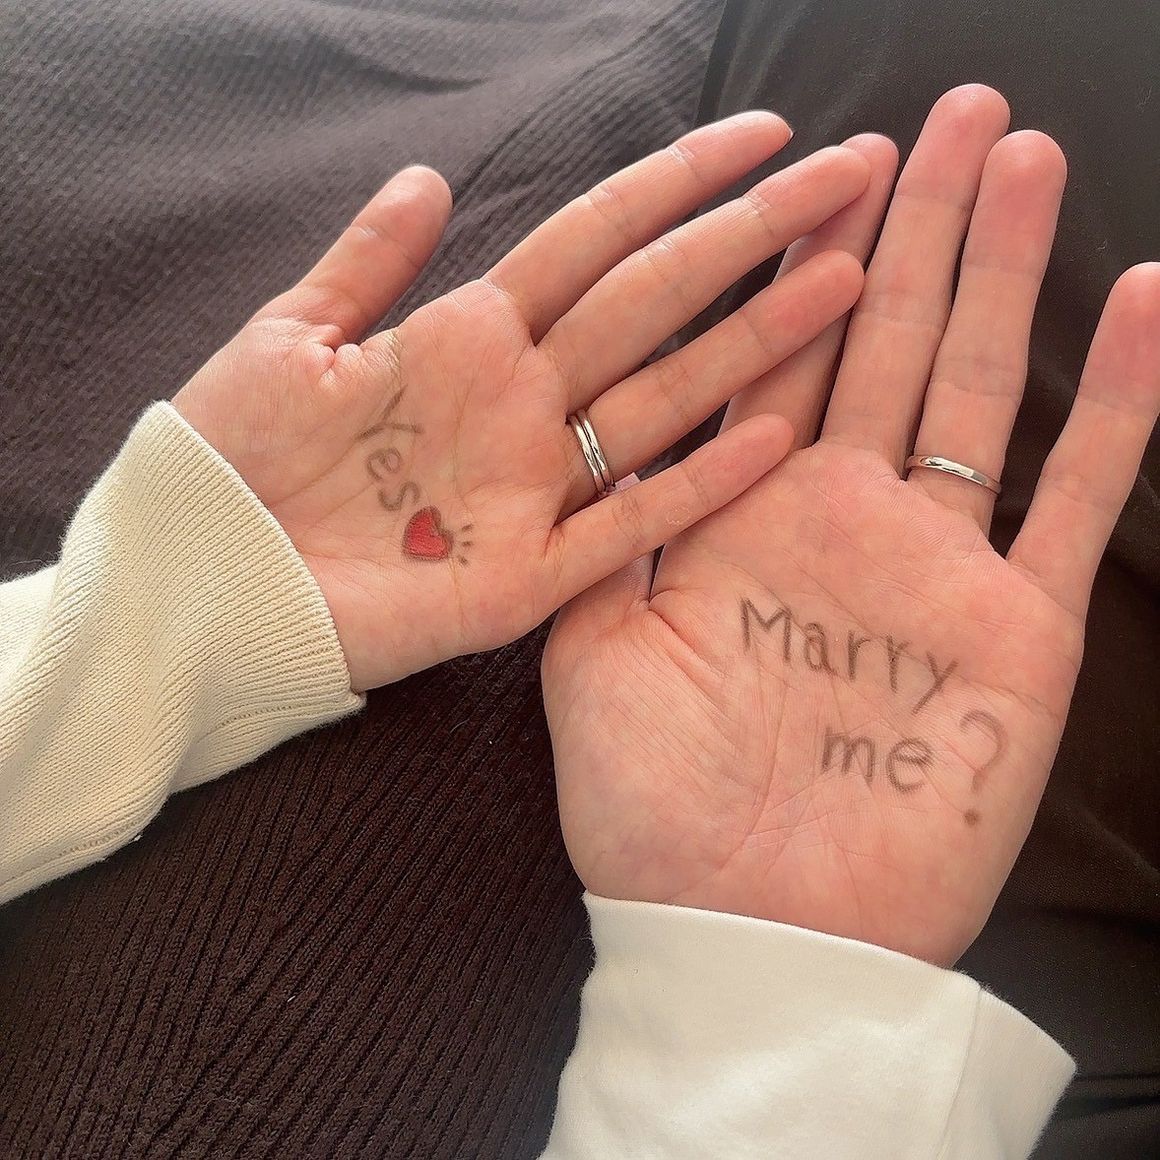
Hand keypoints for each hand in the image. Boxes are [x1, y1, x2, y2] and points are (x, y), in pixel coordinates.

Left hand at [171, 115, 869, 691]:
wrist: (198, 578)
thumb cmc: (229, 456)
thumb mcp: (292, 336)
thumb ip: (368, 262)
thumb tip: (430, 175)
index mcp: (467, 337)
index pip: (595, 238)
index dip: (676, 182)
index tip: (765, 133)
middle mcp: (519, 403)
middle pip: (652, 302)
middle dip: (750, 238)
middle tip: (849, 179)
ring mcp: (531, 489)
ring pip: (662, 400)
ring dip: (752, 344)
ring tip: (842, 284)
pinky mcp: (524, 579)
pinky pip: (626, 528)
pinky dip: (695, 489)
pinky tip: (774, 439)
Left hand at [542, 86, 1159, 966]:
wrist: (738, 928)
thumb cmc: (649, 807)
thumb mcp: (591, 646)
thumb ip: (611, 529)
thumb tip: (609, 425)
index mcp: (739, 515)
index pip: (779, 355)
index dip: (801, 258)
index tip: (817, 163)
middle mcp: (840, 519)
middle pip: (883, 341)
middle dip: (910, 228)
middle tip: (940, 114)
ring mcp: (934, 565)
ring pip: (977, 387)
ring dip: (1001, 273)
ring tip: (1019, 157)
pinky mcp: (1016, 627)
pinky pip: (1076, 495)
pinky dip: (1115, 400)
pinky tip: (1139, 297)